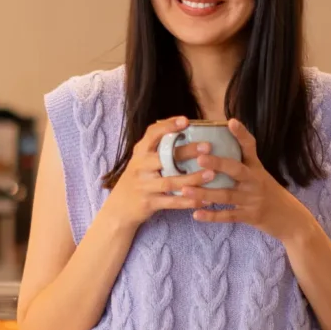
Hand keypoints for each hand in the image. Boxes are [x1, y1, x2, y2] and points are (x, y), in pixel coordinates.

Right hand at [102, 116, 213, 230]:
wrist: (119, 208)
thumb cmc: (138, 179)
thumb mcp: (141, 161)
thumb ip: (158, 149)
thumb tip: (185, 130)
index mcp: (140, 153)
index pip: (152, 134)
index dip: (168, 126)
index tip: (185, 121)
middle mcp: (140, 167)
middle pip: (164, 157)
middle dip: (187, 151)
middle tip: (207, 147)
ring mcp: (144, 186)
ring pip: (171, 181)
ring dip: (193, 178)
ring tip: (212, 174)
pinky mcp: (149, 203)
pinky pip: (172, 202)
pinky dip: (190, 201)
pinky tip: (206, 199)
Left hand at [186, 119, 312, 243]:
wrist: (292, 220)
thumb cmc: (271, 195)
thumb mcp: (261, 177)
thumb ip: (243, 166)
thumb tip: (216, 153)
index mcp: (257, 168)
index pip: (250, 147)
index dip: (241, 134)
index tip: (231, 121)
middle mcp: (255, 181)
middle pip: (237, 170)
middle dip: (218, 164)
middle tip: (200, 158)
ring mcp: (253, 199)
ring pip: (227, 195)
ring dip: (205, 193)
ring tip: (186, 190)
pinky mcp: (250, 216)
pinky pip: (228, 216)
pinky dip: (212, 215)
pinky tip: (196, 215)